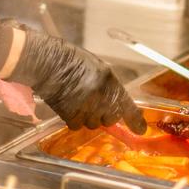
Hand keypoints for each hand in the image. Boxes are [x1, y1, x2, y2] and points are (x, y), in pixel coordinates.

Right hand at [8, 32, 146, 132]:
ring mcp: (86, 108)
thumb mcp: (97, 68)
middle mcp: (100, 98)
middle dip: (105, 114)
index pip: (126, 106)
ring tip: (77, 99)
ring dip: (88, 116)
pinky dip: (74, 119)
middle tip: (93, 102)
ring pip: (93, 123)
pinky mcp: (70, 115)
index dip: (135, 120)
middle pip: (110, 118)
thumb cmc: (70, 60)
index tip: (140, 129)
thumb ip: (108, 85)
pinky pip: (77, 125)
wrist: (47, 62)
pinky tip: (68, 105)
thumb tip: (114, 101)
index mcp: (110, 82)